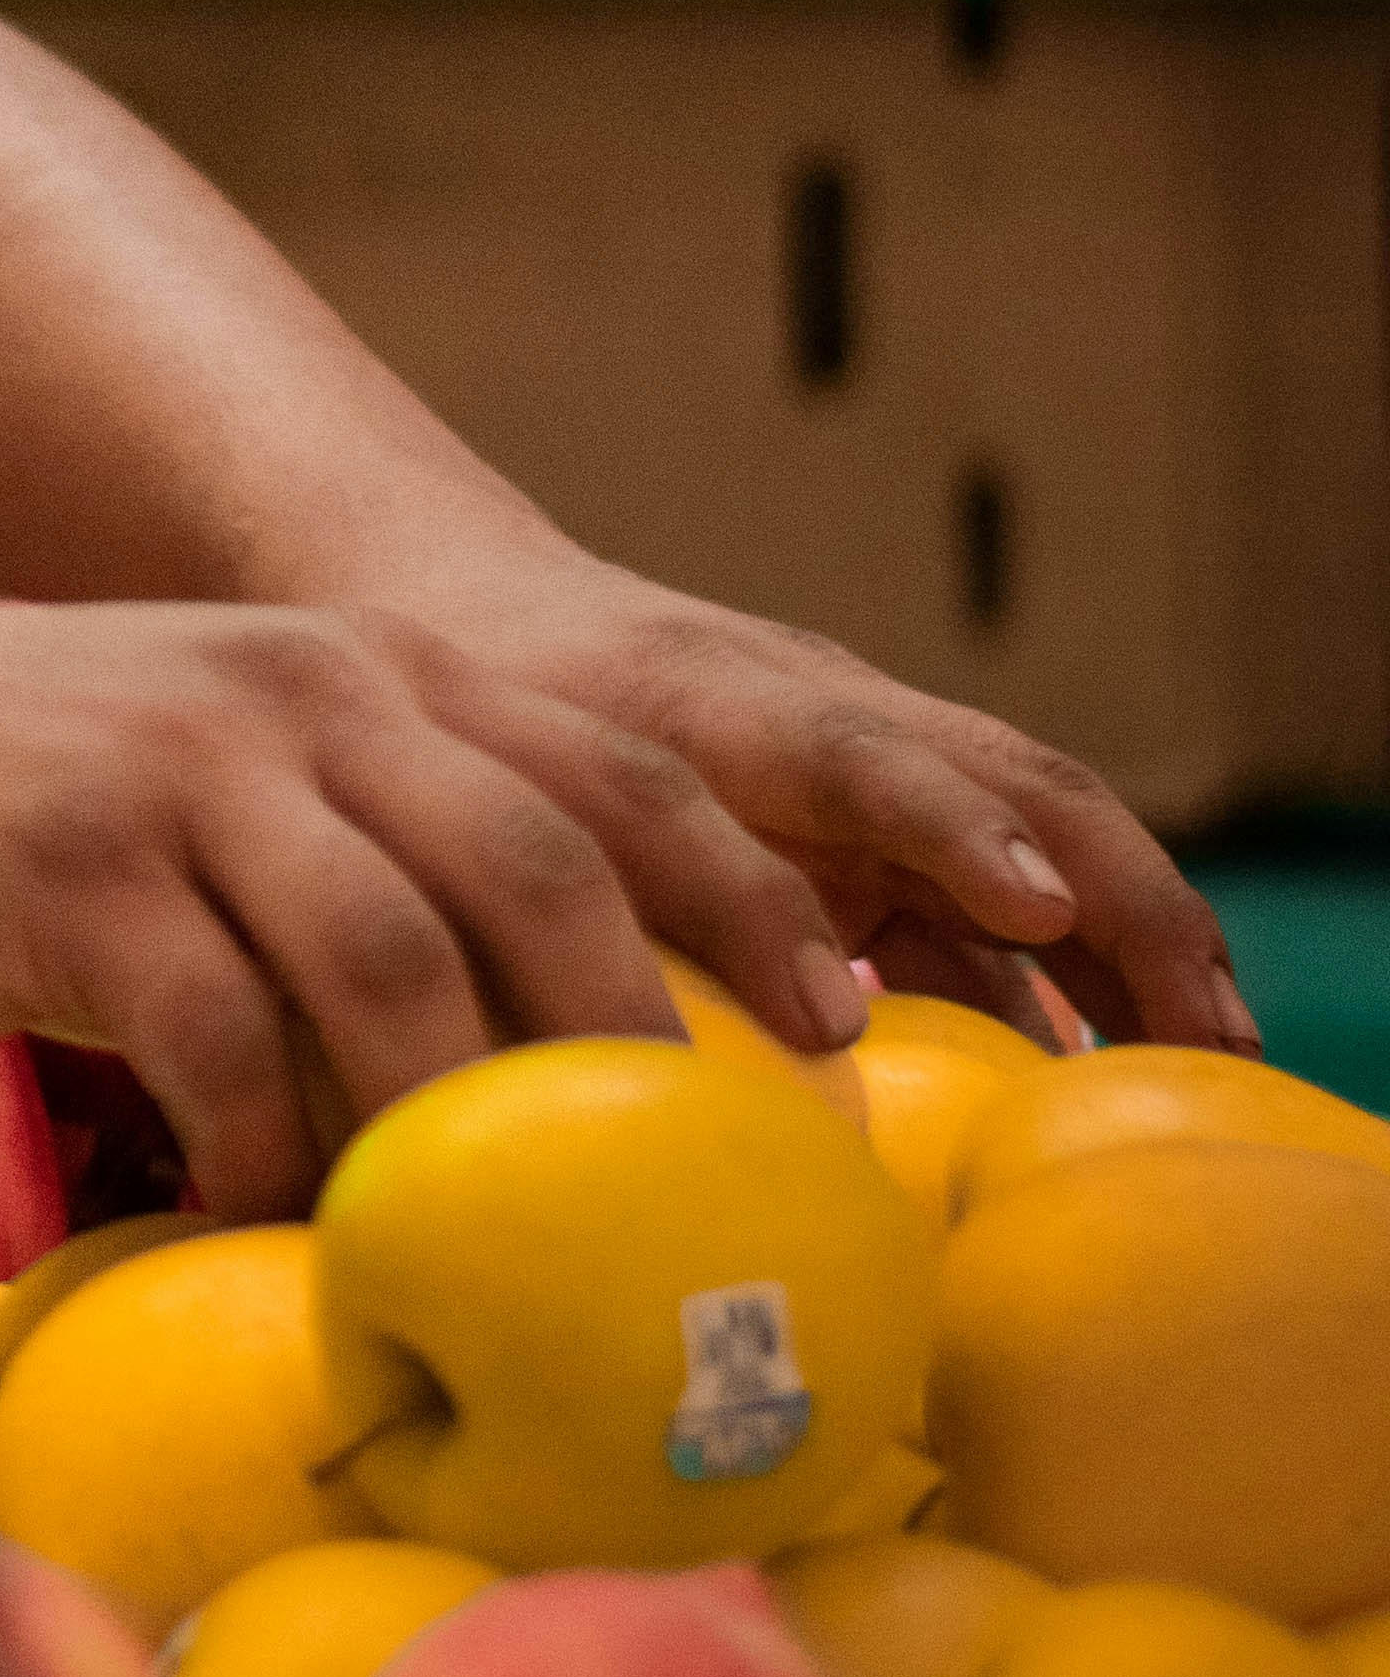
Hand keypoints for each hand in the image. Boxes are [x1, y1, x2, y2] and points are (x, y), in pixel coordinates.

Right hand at [0, 598, 890, 1218]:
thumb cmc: (22, 803)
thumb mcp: (226, 756)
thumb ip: (382, 832)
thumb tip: (565, 1025)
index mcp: (362, 662)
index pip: (616, 767)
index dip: (749, 892)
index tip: (844, 1013)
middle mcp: (298, 693)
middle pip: (543, 858)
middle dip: (648, 1025)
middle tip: (701, 1167)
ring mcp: (184, 774)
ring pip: (396, 956)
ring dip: (457, 1114)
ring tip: (494, 1235)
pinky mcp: (72, 874)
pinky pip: (220, 1038)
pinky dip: (269, 1147)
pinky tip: (270, 1216)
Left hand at [324, 541, 1248, 1061]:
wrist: (467, 604)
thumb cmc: (474, 702)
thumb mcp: (492, 777)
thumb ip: (558, 875)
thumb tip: (611, 1028)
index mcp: (721, 698)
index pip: (856, 752)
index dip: (948, 826)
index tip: (1031, 902)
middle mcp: (830, 717)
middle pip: (1012, 789)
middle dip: (1123, 901)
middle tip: (1206, 1028)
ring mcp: (869, 764)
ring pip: (1035, 838)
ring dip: (1128, 943)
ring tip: (1209, 1060)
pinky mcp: (874, 824)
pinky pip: (989, 900)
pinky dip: (1059, 976)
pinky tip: (1098, 1072)